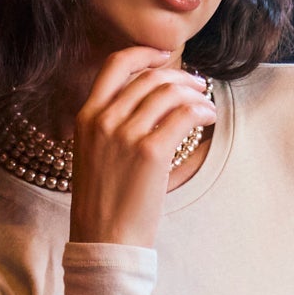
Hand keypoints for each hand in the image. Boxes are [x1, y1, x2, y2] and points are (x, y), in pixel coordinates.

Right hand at [68, 47, 216, 248]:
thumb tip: (146, 103)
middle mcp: (103, 120)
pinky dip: (202, 111)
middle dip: (180, 77)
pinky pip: (184, 115)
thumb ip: (109, 125)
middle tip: (197, 86)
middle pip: (150, 77)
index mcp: (86, 118)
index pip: (115, 65)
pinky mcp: (150, 152)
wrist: (104, 241)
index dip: (143, 53)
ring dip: (195, 94)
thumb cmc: (102, 204)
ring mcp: (126, 135)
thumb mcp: (92, 155)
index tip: (163, 56)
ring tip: (206, 105)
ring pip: (169, 92)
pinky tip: (208, 118)